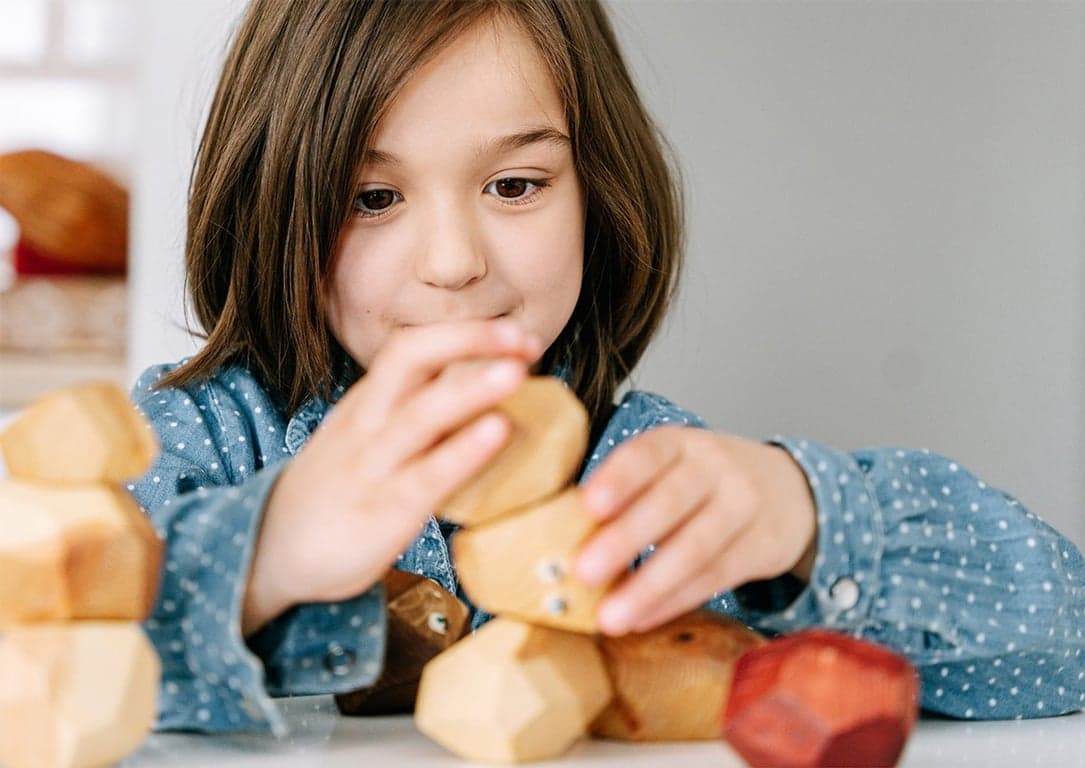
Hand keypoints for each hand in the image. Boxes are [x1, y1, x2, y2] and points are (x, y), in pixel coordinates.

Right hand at [242, 319, 541, 635]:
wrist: (270, 550)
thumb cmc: (337, 491)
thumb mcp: (366, 439)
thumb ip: (412, 414)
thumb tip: (480, 390)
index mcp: (366, 402)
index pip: (410, 348)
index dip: (463, 333)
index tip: (514, 332)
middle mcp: (368, 422)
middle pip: (412, 359)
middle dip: (470, 340)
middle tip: (525, 338)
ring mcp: (373, 465)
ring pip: (420, 413)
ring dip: (471, 388)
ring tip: (517, 372)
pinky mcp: (382, 511)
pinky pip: (426, 475)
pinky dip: (464, 450)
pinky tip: (498, 432)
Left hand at [574, 426, 817, 634]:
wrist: (788, 490)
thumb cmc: (704, 481)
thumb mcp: (673, 465)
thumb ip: (630, 489)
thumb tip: (562, 533)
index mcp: (682, 442)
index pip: (649, 453)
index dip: (619, 478)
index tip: (588, 505)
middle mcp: (716, 468)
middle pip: (670, 503)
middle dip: (625, 539)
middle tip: (584, 571)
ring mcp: (743, 506)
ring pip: (695, 548)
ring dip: (648, 585)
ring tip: (610, 616)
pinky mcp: (760, 548)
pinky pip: (714, 577)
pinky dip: (674, 601)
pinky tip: (641, 618)